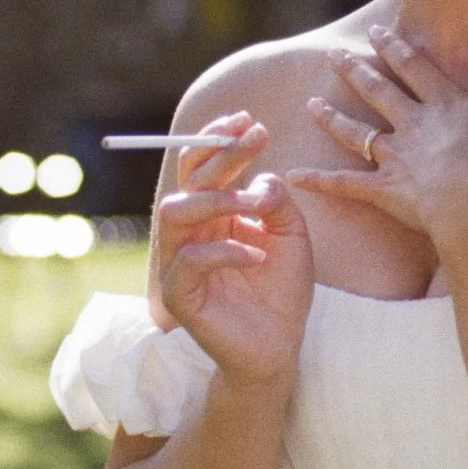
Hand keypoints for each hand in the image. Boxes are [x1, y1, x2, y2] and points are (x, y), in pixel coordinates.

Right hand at [150, 111, 313, 385]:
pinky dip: (224, 251)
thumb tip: (261, 179)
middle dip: (219, 155)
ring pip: (175, 213)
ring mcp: (179, 264)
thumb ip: (278, 203)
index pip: (203, 168)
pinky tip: (255, 256)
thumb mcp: (292, 237)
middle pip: (188, 181)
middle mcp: (190, 234)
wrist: (279, 347)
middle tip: (254, 138)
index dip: (219, 140)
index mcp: (212, 216)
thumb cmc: (281, 292)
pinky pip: (189, 261)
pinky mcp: (178, 296)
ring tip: (253, 205)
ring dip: (216, 199)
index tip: (250, 120)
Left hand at [287, 17, 467, 241]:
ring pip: (356, 132)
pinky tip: (295, 175)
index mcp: (444, 105)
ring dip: (332, 118)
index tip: (376, 33)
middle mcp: (413, 124)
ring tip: (311, 104)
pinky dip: (319, 181)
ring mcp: (394, 158)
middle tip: (332, 56)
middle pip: (378, 92)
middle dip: (355, 72)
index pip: (414, 69)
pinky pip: (345, 185)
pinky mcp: (383, 191)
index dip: (395, 49)